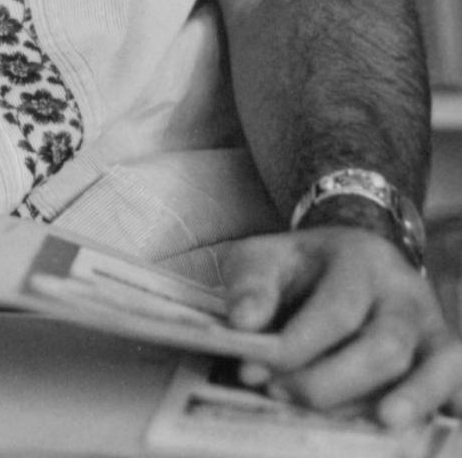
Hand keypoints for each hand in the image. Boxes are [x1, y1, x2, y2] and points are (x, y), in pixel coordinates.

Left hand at [221, 227, 461, 426]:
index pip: (336, 311)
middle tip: (281, 395)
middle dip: (333, 382)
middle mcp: (404, 293)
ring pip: (434, 366)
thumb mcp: (268, 256)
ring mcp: (432, 327)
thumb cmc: (303, 268)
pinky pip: (459, 381)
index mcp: (358, 262)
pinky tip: (423, 429)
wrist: (354, 253)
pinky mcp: (447, 356)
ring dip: (406, 401)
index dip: (297, 347)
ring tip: (382, 423)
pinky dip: (447, 404)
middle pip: (386, 345)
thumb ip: (252, 283)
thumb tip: (242, 323)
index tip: (251, 369)